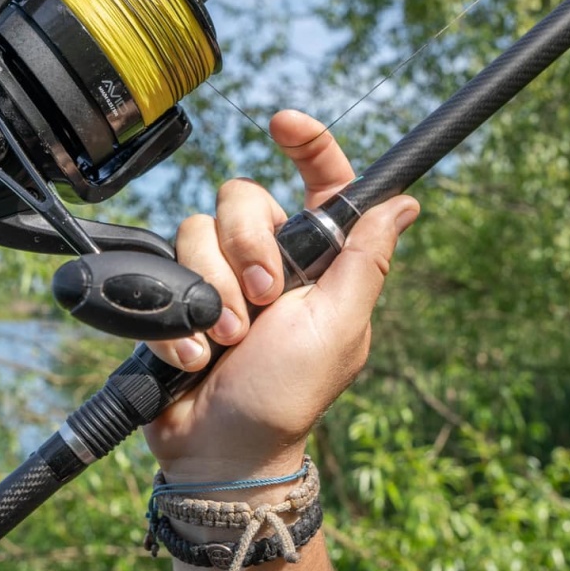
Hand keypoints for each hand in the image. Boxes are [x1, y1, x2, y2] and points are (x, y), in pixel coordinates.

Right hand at [144, 110, 418, 482]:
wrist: (220, 449)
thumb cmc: (288, 396)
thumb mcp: (339, 327)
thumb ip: (366, 261)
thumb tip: (405, 202)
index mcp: (318, 260)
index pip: (321, 181)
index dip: (308, 142)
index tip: (283, 121)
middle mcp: (268, 259)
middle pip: (243, 198)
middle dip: (246, 252)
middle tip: (261, 306)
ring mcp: (220, 278)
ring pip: (197, 230)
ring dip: (213, 293)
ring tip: (226, 342)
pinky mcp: (178, 297)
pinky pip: (164, 270)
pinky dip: (177, 318)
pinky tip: (194, 354)